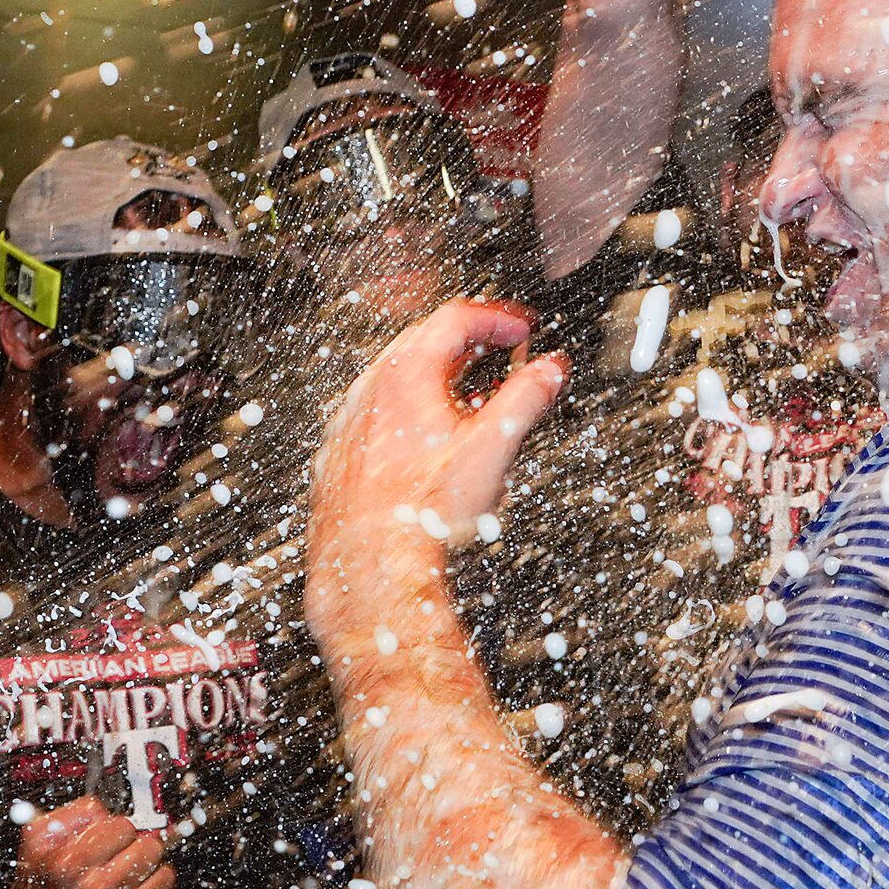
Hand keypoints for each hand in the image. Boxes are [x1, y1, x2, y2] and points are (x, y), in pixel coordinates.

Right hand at [0, 797, 176, 888]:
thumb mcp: (34, 846)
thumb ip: (68, 817)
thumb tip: (102, 809)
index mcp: (69, 865)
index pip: (123, 827)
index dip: (116, 831)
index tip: (110, 840)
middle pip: (149, 849)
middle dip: (138, 849)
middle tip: (124, 859)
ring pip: (165, 876)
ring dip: (153, 874)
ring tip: (132, 881)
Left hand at [305, 301, 565, 643]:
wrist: (369, 569)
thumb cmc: (423, 516)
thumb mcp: (493, 450)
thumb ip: (526, 400)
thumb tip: (550, 371)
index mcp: (407, 375)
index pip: (456, 318)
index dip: (497, 318)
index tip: (522, 331)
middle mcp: (371, 390)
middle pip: (422, 341)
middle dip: (469, 343)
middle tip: (500, 353)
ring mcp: (350, 422)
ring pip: (393, 379)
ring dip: (436, 377)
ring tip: (468, 399)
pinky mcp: (339, 454)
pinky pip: (373, 415)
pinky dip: (405, 413)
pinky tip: (422, 441)